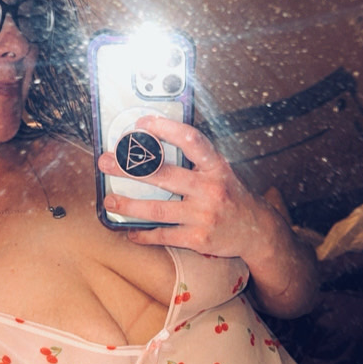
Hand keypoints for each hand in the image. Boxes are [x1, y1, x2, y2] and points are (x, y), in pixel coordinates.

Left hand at [99, 115, 255, 258]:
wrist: (256, 231)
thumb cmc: (232, 197)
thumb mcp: (220, 172)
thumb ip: (195, 161)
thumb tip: (155, 146)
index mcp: (216, 167)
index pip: (190, 140)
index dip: (165, 129)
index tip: (142, 124)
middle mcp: (210, 189)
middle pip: (164, 175)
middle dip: (130, 168)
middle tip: (106, 162)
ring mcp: (204, 216)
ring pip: (158, 209)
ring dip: (129, 205)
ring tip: (110, 200)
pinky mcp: (199, 239)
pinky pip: (165, 236)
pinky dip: (144, 235)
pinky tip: (130, 231)